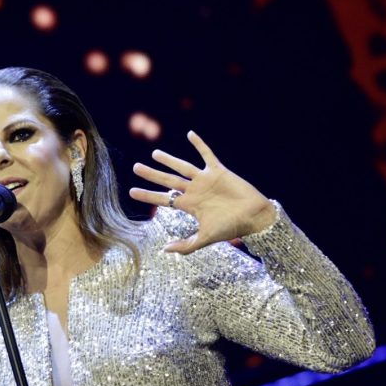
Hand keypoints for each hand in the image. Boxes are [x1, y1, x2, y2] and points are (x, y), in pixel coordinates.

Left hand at [129, 130, 276, 253]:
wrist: (253, 217)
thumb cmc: (231, 228)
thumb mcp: (205, 238)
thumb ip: (186, 245)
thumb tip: (164, 251)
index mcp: (189, 206)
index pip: (163, 199)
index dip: (148, 195)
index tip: (131, 191)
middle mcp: (194, 191)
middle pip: (168, 180)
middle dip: (152, 174)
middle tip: (135, 167)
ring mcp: (205, 180)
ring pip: (183, 167)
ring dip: (169, 160)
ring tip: (154, 153)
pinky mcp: (218, 171)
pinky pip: (207, 155)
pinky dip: (199, 145)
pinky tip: (190, 134)